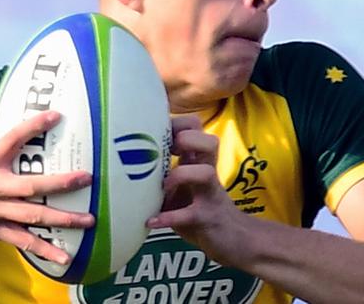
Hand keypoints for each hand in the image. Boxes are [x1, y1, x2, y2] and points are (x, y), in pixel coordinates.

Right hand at [0, 110, 93, 263]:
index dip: (34, 126)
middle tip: (87, 178)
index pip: (13, 139)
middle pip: (32, 186)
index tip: (56, 115)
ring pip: (33, 216)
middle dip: (61, 183)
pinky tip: (64, 257)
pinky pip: (21, 241)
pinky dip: (43, 249)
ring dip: (63, 219)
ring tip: (89, 220)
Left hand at [147, 115, 246, 266]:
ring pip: (206, 173)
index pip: (197, 129)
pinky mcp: (208, 219)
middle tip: (169, 152)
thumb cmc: (202, 209)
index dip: (179, 124)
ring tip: (162, 188)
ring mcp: (211, 196)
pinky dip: (169, 217)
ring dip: (181, 175)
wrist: (237, 240)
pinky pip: (191, 214)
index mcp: (200, 163)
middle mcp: (208, 174)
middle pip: (210, 142)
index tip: (157, 132)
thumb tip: (126, 162)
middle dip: (187, 139)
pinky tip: (151, 221)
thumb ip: (167, 172)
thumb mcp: (186, 187)